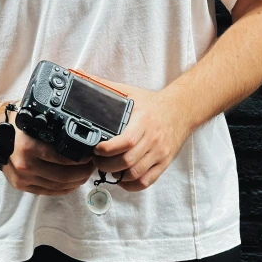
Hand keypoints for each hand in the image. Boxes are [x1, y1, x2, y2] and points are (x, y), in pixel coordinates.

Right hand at [0, 102, 96, 195]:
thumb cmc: (15, 119)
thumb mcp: (32, 112)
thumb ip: (50, 115)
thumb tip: (74, 110)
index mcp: (29, 146)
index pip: (62, 158)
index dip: (81, 159)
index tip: (92, 154)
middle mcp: (25, 165)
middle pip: (63, 176)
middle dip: (83, 172)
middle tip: (93, 165)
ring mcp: (23, 178)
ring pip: (57, 186)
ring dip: (76, 182)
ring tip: (86, 173)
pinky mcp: (22, 185)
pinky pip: (48, 192)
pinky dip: (64, 189)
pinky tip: (73, 182)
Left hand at [90, 76, 189, 191]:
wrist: (180, 110)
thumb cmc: (152, 103)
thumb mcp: (130, 92)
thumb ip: (106, 87)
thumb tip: (81, 76)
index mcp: (143, 121)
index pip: (126, 141)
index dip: (108, 149)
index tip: (96, 149)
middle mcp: (153, 139)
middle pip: (128, 160)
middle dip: (107, 164)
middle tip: (97, 160)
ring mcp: (159, 153)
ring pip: (136, 173)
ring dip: (117, 175)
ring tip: (107, 168)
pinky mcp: (164, 163)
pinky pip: (146, 182)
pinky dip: (131, 185)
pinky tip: (122, 178)